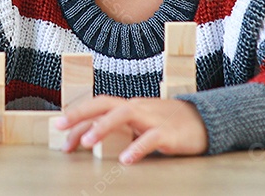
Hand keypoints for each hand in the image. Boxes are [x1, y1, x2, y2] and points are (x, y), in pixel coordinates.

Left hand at [54, 96, 208, 163]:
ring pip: (123, 115)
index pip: (98, 107)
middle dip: (81, 114)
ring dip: (102, 127)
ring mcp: (153, 118)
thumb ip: (119, 129)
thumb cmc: (168, 124)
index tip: (59, 129)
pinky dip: (137, 148)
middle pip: (104, 104)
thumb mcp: (141, 124)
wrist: (206, 120)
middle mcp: (137, 108)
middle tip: (61, 128)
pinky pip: (151, 139)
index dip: (77, 116)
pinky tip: (125, 159)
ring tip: (85, 143)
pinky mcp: (169, 133)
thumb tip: (88, 137)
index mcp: (129, 107)